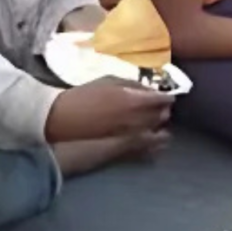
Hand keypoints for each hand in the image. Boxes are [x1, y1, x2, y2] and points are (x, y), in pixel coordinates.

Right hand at [45, 77, 174, 142]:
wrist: (65, 119)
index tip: (166, 96)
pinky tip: (155, 140)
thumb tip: (147, 89)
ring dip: (159, 126)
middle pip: (161, 116)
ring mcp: (131, 137)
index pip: (161, 99)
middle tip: (162, 107)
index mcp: (134, 101)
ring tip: (158, 123)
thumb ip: (130, 84)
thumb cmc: (84, 96)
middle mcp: (137, 120)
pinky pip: (147, 149)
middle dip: (162, 111)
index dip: (166, 97)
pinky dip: (154, 144)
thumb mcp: (107, 81)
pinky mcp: (124, 149)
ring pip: (156, 133)